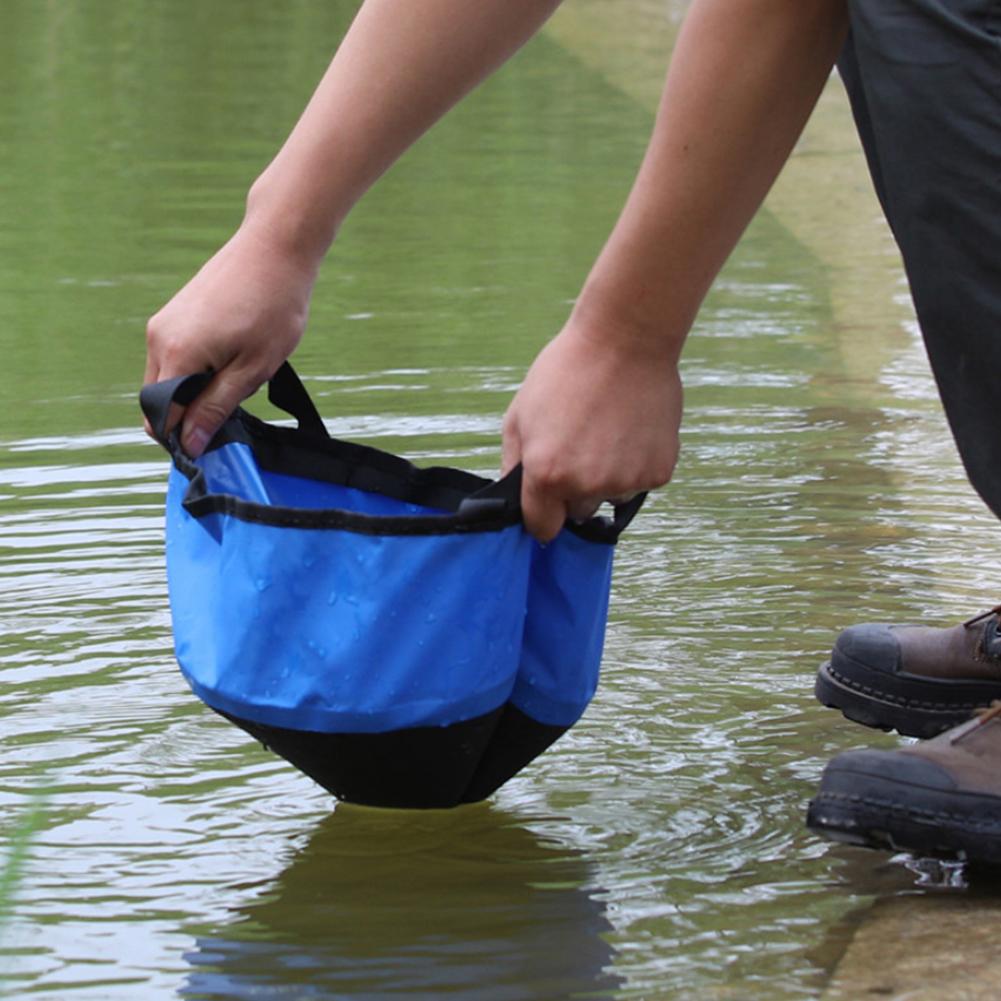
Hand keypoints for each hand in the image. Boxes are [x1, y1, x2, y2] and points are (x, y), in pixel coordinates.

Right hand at [143, 221, 318, 455]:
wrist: (275, 247)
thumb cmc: (273, 307)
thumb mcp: (253, 368)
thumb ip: (216, 408)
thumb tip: (190, 444)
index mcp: (175, 355)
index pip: (162, 418)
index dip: (187, 439)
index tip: (220, 442)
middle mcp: (158, 339)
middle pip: (161, 401)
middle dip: (192, 416)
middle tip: (237, 409)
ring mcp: (163, 324)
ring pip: (169, 380)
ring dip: (198, 392)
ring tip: (240, 376)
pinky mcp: (174, 315)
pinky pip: (176, 358)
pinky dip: (198, 371)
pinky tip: (234, 358)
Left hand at [502, 320, 682, 541]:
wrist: (625, 340)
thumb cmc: (566, 372)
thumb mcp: (519, 415)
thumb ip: (513, 465)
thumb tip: (514, 496)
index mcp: (548, 476)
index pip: (543, 528)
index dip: (542, 514)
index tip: (546, 500)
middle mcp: (587, 486)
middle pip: (578, 512)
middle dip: (574, 490)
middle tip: (579, 445)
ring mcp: (626, 481)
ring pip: (610, 496)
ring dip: (607, 477)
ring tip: (606, 431)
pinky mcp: (658, 472)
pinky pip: (640, 482)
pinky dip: (635, 464)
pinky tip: (629, 429)